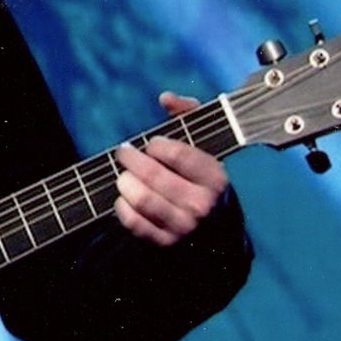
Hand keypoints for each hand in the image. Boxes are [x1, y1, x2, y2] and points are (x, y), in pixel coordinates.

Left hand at [113, 92, 229, 246]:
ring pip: (142, 199)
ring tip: (123, 176)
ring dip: (125, 183)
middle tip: (124, 153)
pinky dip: (123, 208)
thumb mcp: (206, 144)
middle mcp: (202, 204)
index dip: (156, 145)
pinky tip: (124, 199)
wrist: (217, 229)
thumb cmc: (203, 177)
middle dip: (132, 160)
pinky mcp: (167, 243)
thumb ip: (188, 114)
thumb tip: (165, 98)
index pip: (177, 154)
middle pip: (153, 176)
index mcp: (215, 178)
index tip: (150, 144)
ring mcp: (185, 226)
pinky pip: (135, 223)